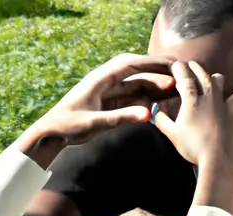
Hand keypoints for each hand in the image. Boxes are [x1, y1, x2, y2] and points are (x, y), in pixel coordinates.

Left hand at [34, 54, 176, 145]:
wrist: (52, 135)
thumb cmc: (68, 125)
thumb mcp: (95, 122)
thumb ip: (121, 117)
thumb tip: (148, 114)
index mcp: (100, 79)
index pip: (131, 64)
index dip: (153, 63)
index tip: (172, 64)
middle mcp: (106, 83)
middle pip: (137, 74)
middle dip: (158, 74)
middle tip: (181, 76)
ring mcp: (108, 94)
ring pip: (136, 88)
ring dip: (154, 89)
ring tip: (175, 91)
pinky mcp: (109, 107)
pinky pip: (131, 102)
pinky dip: (145, 103)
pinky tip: (159, 105)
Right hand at [155, 61, 232, 169]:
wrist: (219, 159)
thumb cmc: (193, 147)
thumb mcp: (172, 135)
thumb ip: (162, 120)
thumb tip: (154, 111)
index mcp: (191, 100)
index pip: (184, 77)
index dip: (179, 68)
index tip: (175, 65)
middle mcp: (208, 96)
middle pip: (201, 74)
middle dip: (194, 68)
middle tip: (189, 65)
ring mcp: (224, 102)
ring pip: (219, 80)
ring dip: (212, 77)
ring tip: (210, 79)